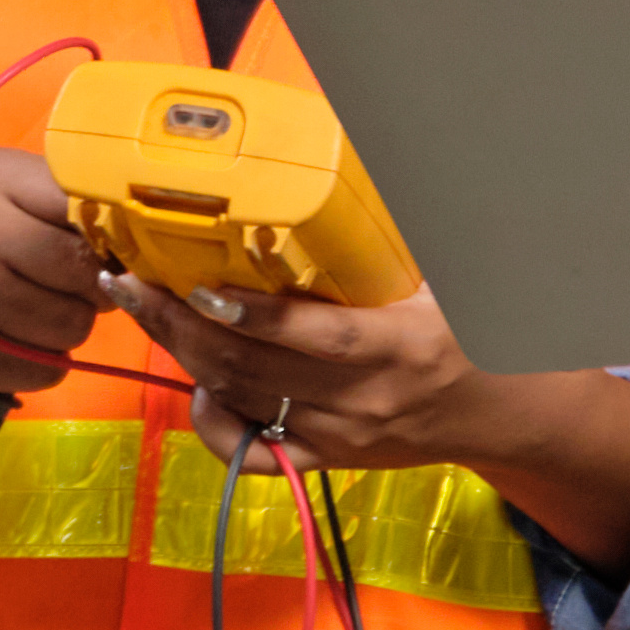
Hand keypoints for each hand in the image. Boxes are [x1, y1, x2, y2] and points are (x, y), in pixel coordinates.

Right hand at [0, 148, 103, 397]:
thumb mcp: (26, 195)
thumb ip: (81, 206)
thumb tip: (147, 246)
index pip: (93, 212)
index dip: (115, 239)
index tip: (112, 248)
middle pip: (86, 275)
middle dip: (95, 286)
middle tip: (74, 283)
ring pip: (71, 328)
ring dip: (71, 326)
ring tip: (41, 308)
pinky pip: (46, 369)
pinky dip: (45, 361)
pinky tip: (17, 337)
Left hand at [102, 271, 507, 473]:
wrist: (498, 410)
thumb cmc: (469, 331)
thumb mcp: (442, 280)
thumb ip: (393, 239)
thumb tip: (340, 169)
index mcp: (401, 346)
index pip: (315, 335)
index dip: (249, 313)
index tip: (195, 282)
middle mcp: (365, 398)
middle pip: (253, 367)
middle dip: (181, 325)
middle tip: (131, 283)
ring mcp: (341, 436)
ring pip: (241, 400)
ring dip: (184, 356)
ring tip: (143, 311)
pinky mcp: (327, 460)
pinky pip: (254, 453)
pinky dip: (213, 423)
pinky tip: (196, 387)